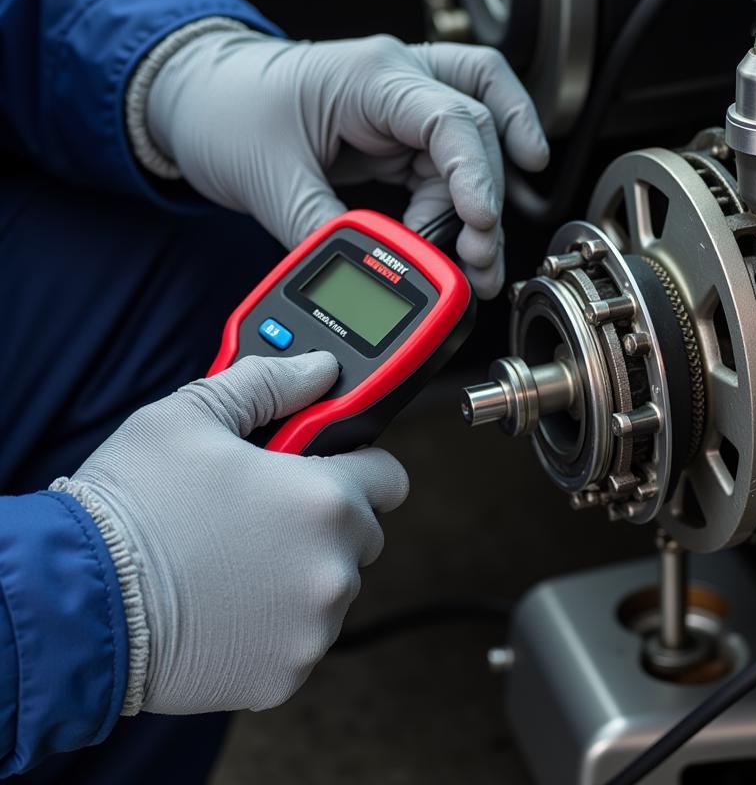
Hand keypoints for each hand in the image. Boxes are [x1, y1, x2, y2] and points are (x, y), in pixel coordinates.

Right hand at [52, 353, 407, 714]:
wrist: (76, 605)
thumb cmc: (134, 506)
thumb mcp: (192, 415)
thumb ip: (269, 384)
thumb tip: (317, 369)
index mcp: (324, 500)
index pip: (390, 478)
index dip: (360, 467)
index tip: (332, 468)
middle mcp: (333, 568)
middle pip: (361, 535)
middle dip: (324, 522)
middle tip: (262, 515)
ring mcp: (313, 628)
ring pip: (330, 588)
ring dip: (300, 574)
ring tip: (232, 561)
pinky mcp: (286, 674)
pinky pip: (300, 638)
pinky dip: (274, 625)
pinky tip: (224, 605)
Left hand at [146, 31, 548, 297]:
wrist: (194, 96)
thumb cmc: (224, 111)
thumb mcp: (268, 179)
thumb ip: (321, 230)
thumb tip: (369, 274)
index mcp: (371, 75)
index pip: (451, 116)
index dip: (476, 172)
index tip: (480, 224)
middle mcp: (398, 80)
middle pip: (479, 126)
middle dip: (488, 195)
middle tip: (480, 257)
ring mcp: (400, 105)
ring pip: (474, 144)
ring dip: (482, 202)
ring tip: (477, 261)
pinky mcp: (395, 133)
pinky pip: (449, 162)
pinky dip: (460, 200)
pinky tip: (464, 233)